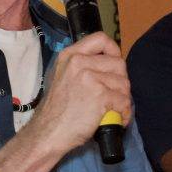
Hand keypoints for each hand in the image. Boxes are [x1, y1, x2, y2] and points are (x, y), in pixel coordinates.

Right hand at [25, 32, 131, 155]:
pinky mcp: (100, 95)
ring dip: (123, 100)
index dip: (114, 51)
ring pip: (124, 84)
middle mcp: (78, 62)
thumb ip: (80, 67)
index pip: (100, 39)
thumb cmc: (55, 111)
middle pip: (118, 63)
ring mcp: (89, 77)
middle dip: (121, 82)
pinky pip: (124, 101)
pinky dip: (123, 114)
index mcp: (69, 56)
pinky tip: (114, 120)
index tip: (114, 66)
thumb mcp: (61, 77)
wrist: (47, 133)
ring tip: (113, 111)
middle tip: (113, 96)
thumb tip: (107, 67)